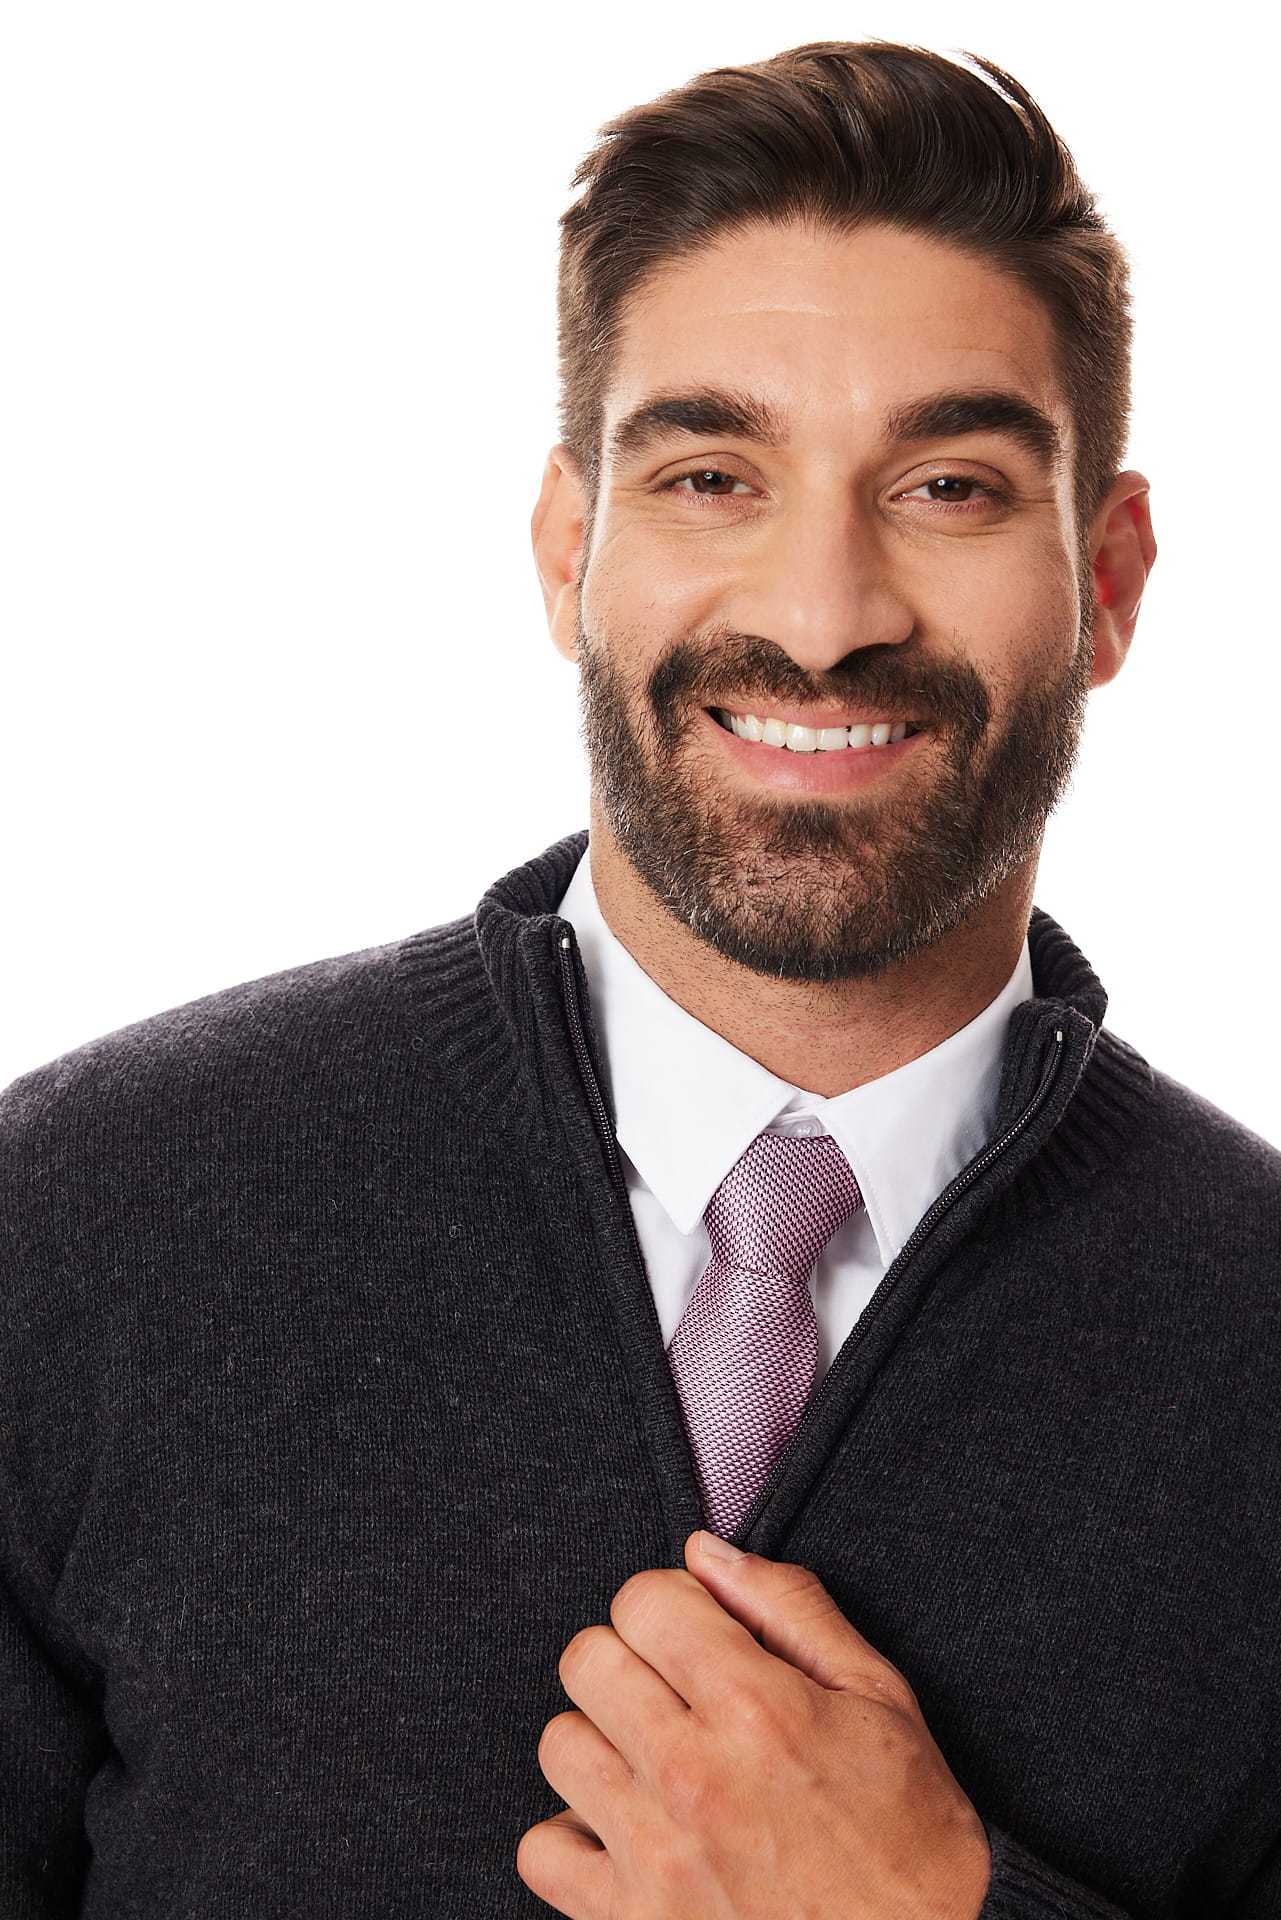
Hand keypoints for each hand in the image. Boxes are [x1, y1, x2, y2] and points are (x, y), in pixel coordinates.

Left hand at [517, 1530, 990, 1918]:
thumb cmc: (912, 1838)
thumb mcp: (880, 1699)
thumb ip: (789, 1609)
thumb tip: (705, 1552)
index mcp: (757, 1708)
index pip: (643, 1598)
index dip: (673, 1604)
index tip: (699, 1635)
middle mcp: (693, 1775)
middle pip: (588, 1660)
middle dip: (630, 1658)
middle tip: (676, 1692)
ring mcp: (655, 1856)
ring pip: (560, 1745)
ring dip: (602, 1742)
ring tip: (656, 1762)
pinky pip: (542, 1851)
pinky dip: (576, 1837)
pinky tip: (631, 1832)